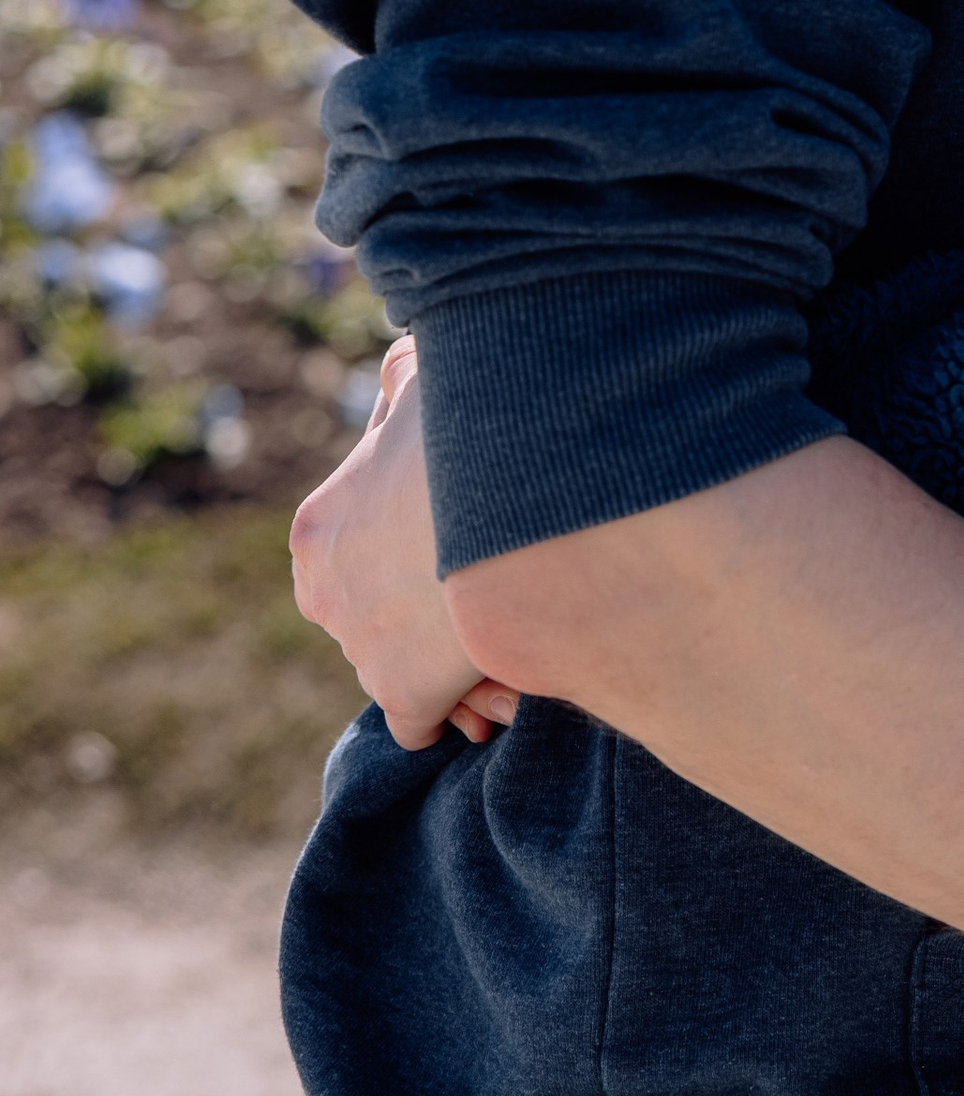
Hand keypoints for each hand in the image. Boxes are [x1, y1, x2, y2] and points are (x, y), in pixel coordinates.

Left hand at [290, 335, 520, 750]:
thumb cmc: (473, 426)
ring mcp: (359, 648)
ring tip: (510, 641)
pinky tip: (503, 685)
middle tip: (493, 600)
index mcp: (318, 527)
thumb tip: (397, 375)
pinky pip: (421, 720)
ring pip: (403, 666)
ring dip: (451, 660)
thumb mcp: (424, 380)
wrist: (514, 491)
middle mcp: (323, 594)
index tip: (464, 552)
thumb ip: (402, 381)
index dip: (411, 555)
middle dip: (430, 613)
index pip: (356, 553)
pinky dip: (458, 707)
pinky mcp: (402, 695)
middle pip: (375, 614)